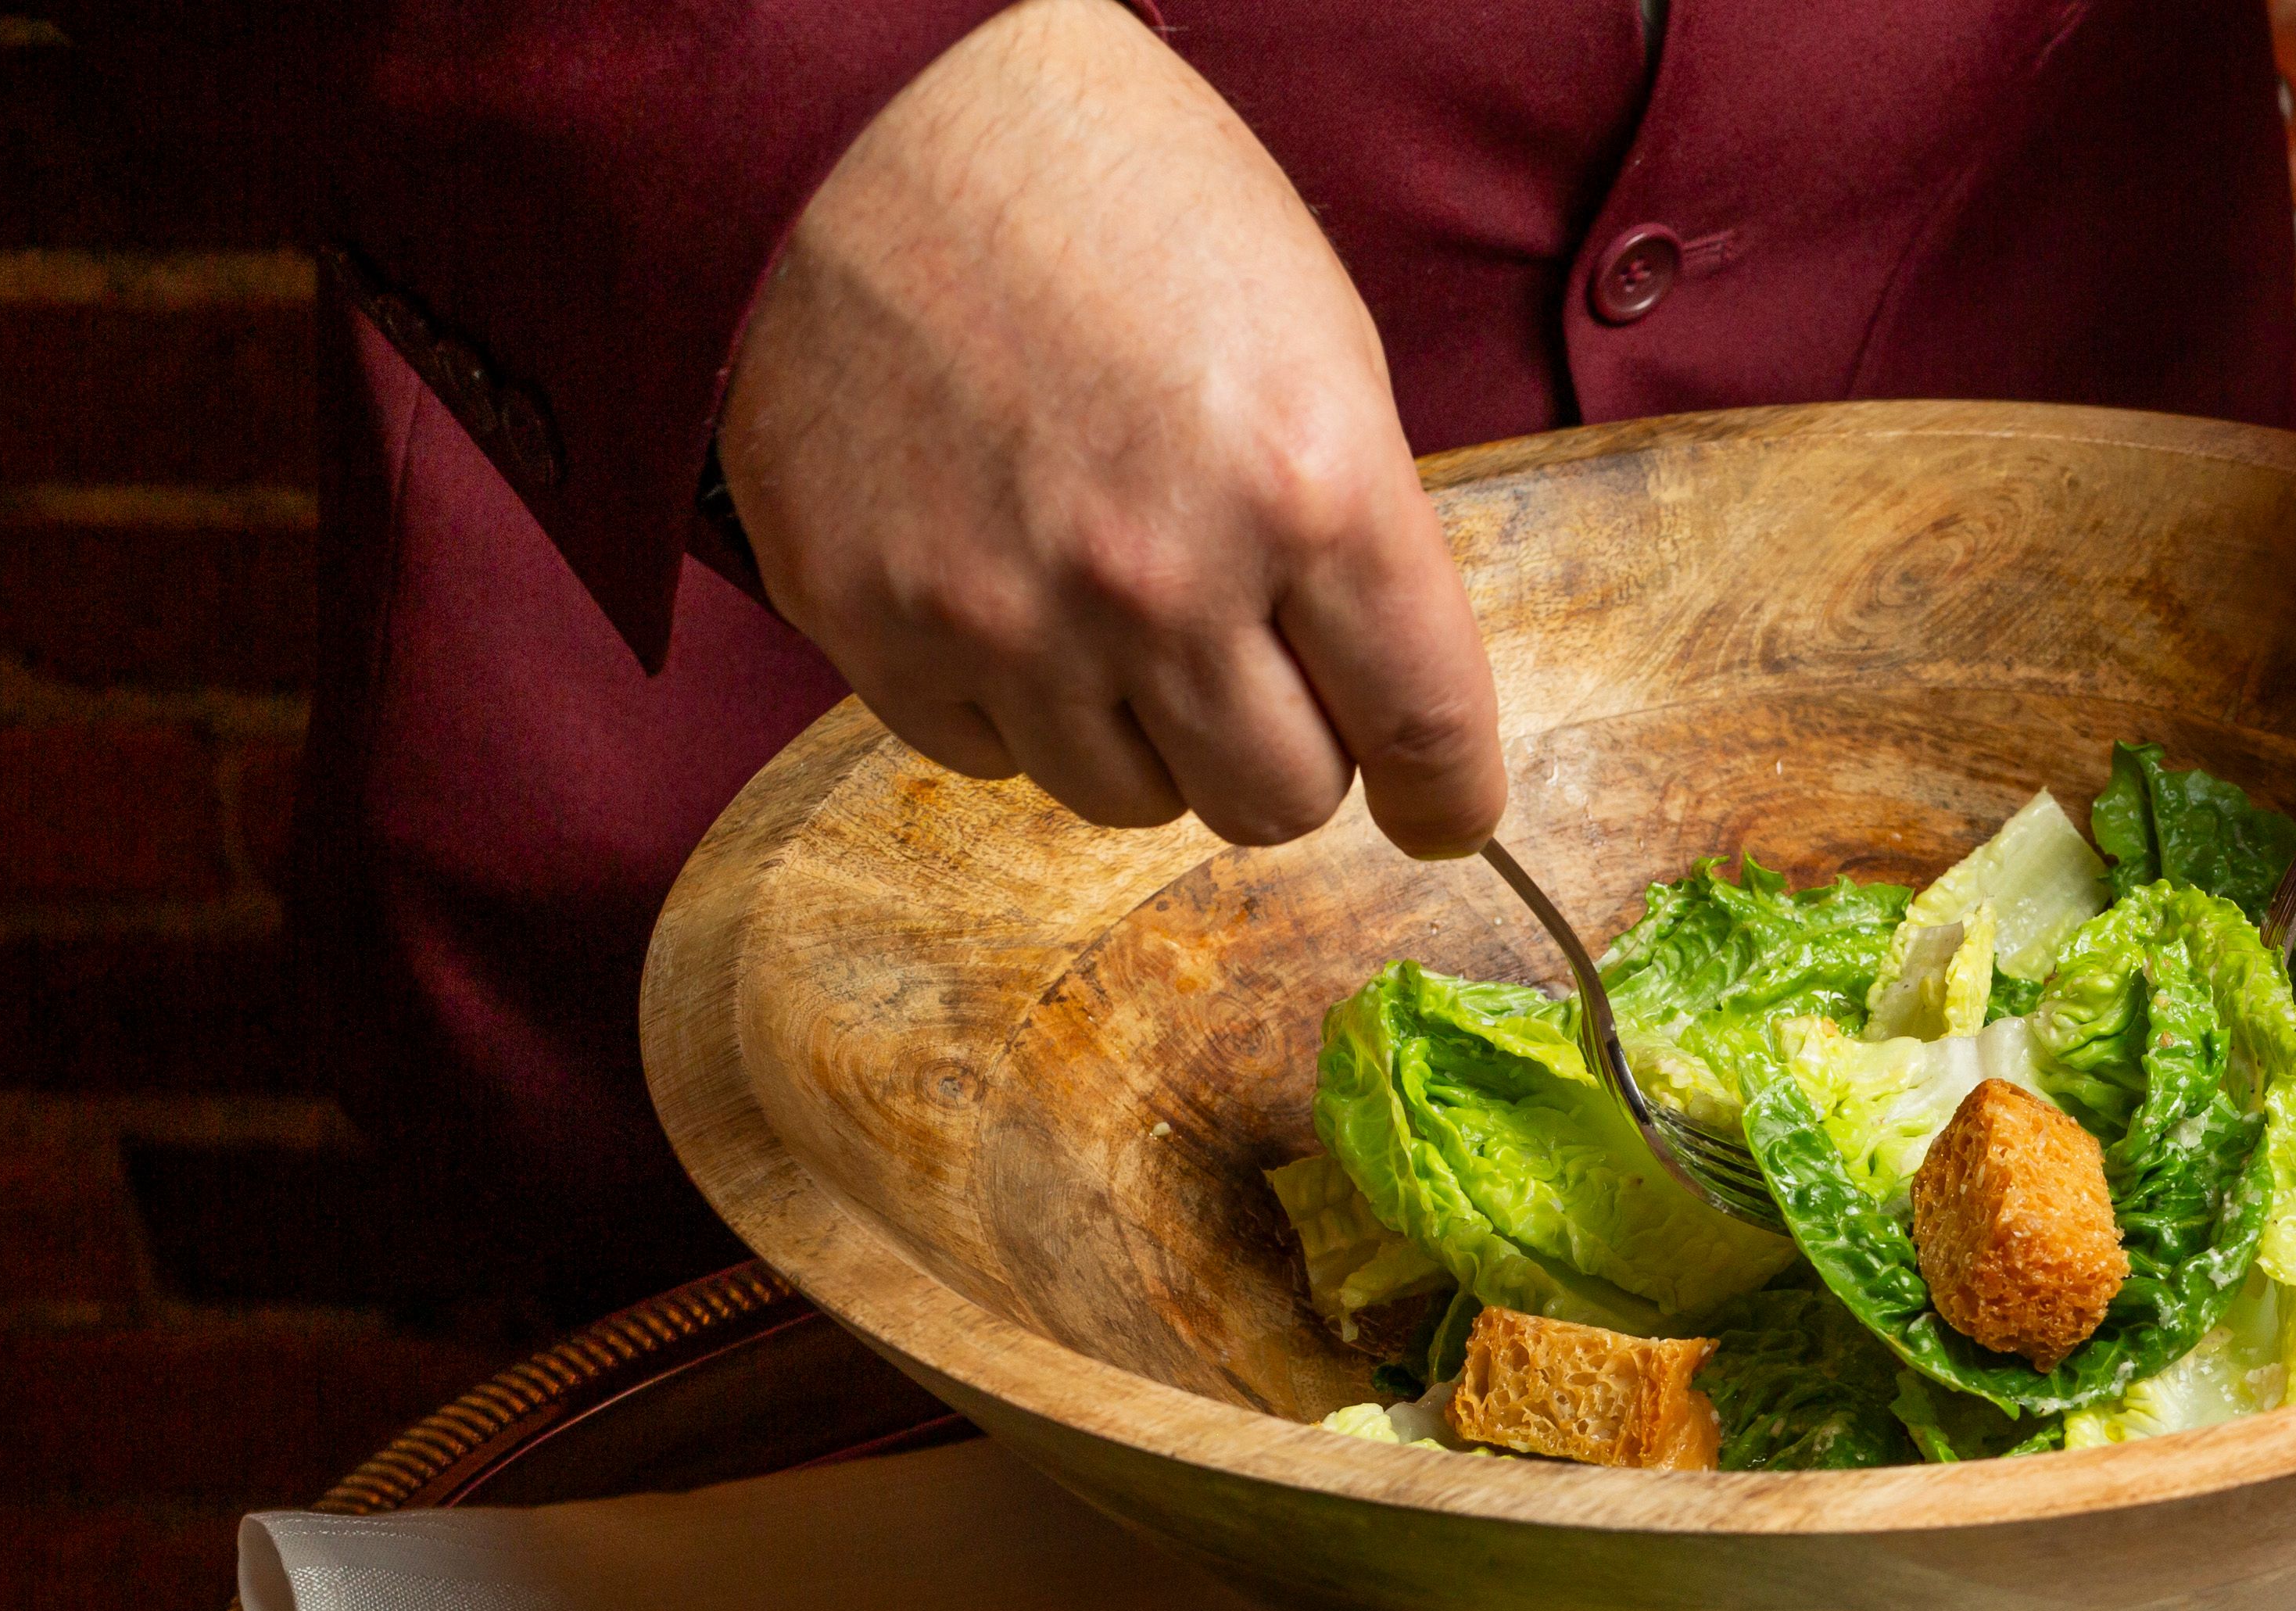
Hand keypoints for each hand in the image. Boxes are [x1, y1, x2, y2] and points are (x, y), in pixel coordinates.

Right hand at [718, 0, 1500, 853]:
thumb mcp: (1304, 329)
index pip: (1423, 729)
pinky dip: (1016, 703)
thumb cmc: (1098, 189)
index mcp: (1306, 480)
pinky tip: (1005, 582)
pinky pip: (993, 759)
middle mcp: (1163, 575)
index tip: (1440, 808)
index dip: (1446, 791)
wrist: (849, 116)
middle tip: (1254, 659)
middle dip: (1287, 747)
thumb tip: (1382, 681)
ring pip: (1135, 799)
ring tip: (1113, 596)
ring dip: (1148, 732)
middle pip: (1279, 800)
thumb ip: (1352, 525)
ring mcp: (1010, 617)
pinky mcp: (877, 631)